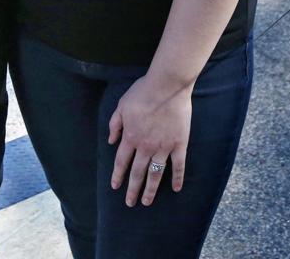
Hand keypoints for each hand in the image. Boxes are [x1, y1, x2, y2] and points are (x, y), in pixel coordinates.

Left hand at [108, 73, 192, 207]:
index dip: (118, 175)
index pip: (121, 161)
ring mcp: (163, 146)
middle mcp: (145, 146)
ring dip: (151, 189)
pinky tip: (175, 188)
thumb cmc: (143, 92)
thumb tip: (110, 141)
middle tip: (130, 203)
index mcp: (131, 137)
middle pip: (137, 172)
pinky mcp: (179, 144)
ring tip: (147, 202)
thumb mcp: (122, 105)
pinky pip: (178, 165)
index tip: (115, 186)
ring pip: (155, 174)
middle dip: (133, 189)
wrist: (167, 85)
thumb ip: (115, 124)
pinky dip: (177, 178)